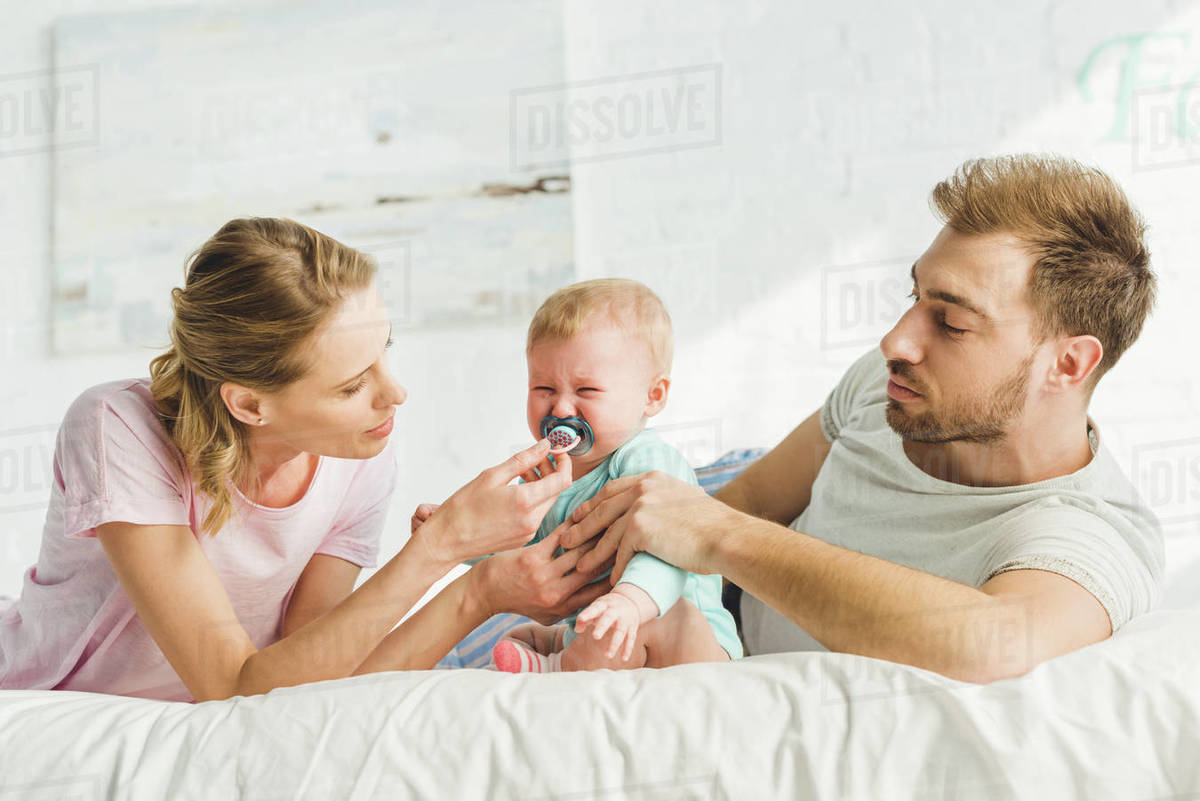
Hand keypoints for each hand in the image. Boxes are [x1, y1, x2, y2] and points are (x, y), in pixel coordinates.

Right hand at [412, 439, 572, 568]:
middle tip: (534, 459)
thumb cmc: (463, 508)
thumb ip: (523, 460)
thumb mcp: (491, 476)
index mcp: (526, 502)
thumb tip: (545, 446)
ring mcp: (529, 532)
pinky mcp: (523, 539)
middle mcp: (532, 520)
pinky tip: (516, 491)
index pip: (563, 479)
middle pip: (556, 490)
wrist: (447, 541)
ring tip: (522, 473)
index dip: (564, 462)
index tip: (556, 450)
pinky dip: (533, 499)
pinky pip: (537, 514)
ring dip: (541, 485)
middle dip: (551, 471)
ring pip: (547, 502)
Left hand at [468, 524, 612, 624]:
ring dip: (596, 534)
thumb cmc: (516, 601)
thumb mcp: (545, 615)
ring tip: (610, 520)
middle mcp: (556, 594)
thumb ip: (570, 609)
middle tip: (625, 531)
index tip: (630, 557)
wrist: (484, 592)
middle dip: (612, 549)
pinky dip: (573, 525)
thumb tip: (596, 601)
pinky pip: (560, 538)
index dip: (617, 573)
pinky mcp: (532, 558)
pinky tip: (583, 514)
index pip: (600, 591)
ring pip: (581, 551)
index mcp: (563, 608)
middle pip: (594, 568)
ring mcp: (544, 576)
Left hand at [560, 471, 736, 583]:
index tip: (579, 515)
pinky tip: (609, 578)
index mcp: (652, 479)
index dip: (593, 504)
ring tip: (579, 565)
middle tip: (566, 538)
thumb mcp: (685, 501)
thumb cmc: (713, 526)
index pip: (613, 490)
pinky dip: (614, 566)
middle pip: (602, 508)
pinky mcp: (640, 527)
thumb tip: (658, 514)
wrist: (725, 536)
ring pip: (607, 532)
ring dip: (592, 551)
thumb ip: (665, 502)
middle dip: (582, 525)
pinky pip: (621, 551)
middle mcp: (644, 488)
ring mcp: (640, 506)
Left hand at [575, 583, 656, 660]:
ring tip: (608, 656)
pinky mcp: (632, 628)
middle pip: (609, 618)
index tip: (581, 619)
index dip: (588, 613)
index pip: (595, 608)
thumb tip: (577, 629)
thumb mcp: (597, 608)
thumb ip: (586, 618)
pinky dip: (628, 649)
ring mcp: (625, 620)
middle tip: (595, 636)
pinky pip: (631, 639)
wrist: (630, 600)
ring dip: (615, 644)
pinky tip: (624, 658)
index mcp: (604, 605)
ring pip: (621, 631)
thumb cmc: (608, 607)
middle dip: (602, 627)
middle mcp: (615, 611)